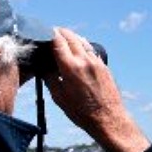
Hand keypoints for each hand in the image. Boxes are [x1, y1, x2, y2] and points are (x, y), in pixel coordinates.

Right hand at [42, 28, 150, 151]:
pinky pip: (91, 50)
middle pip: (70, 36)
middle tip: (51, 34)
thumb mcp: (58, 96)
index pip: (57, 40)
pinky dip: (82, 46)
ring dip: (72, 37)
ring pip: (82, 40)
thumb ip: (49, 77)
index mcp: (71, 66)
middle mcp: (85, 60)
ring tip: (64, 41)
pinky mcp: (104, 66)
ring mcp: (96, 62)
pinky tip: (78, 51)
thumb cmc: (81, 112)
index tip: (43, 33)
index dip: (48, 34)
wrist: (108, 119)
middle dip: (59, 32)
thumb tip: (43, 65)